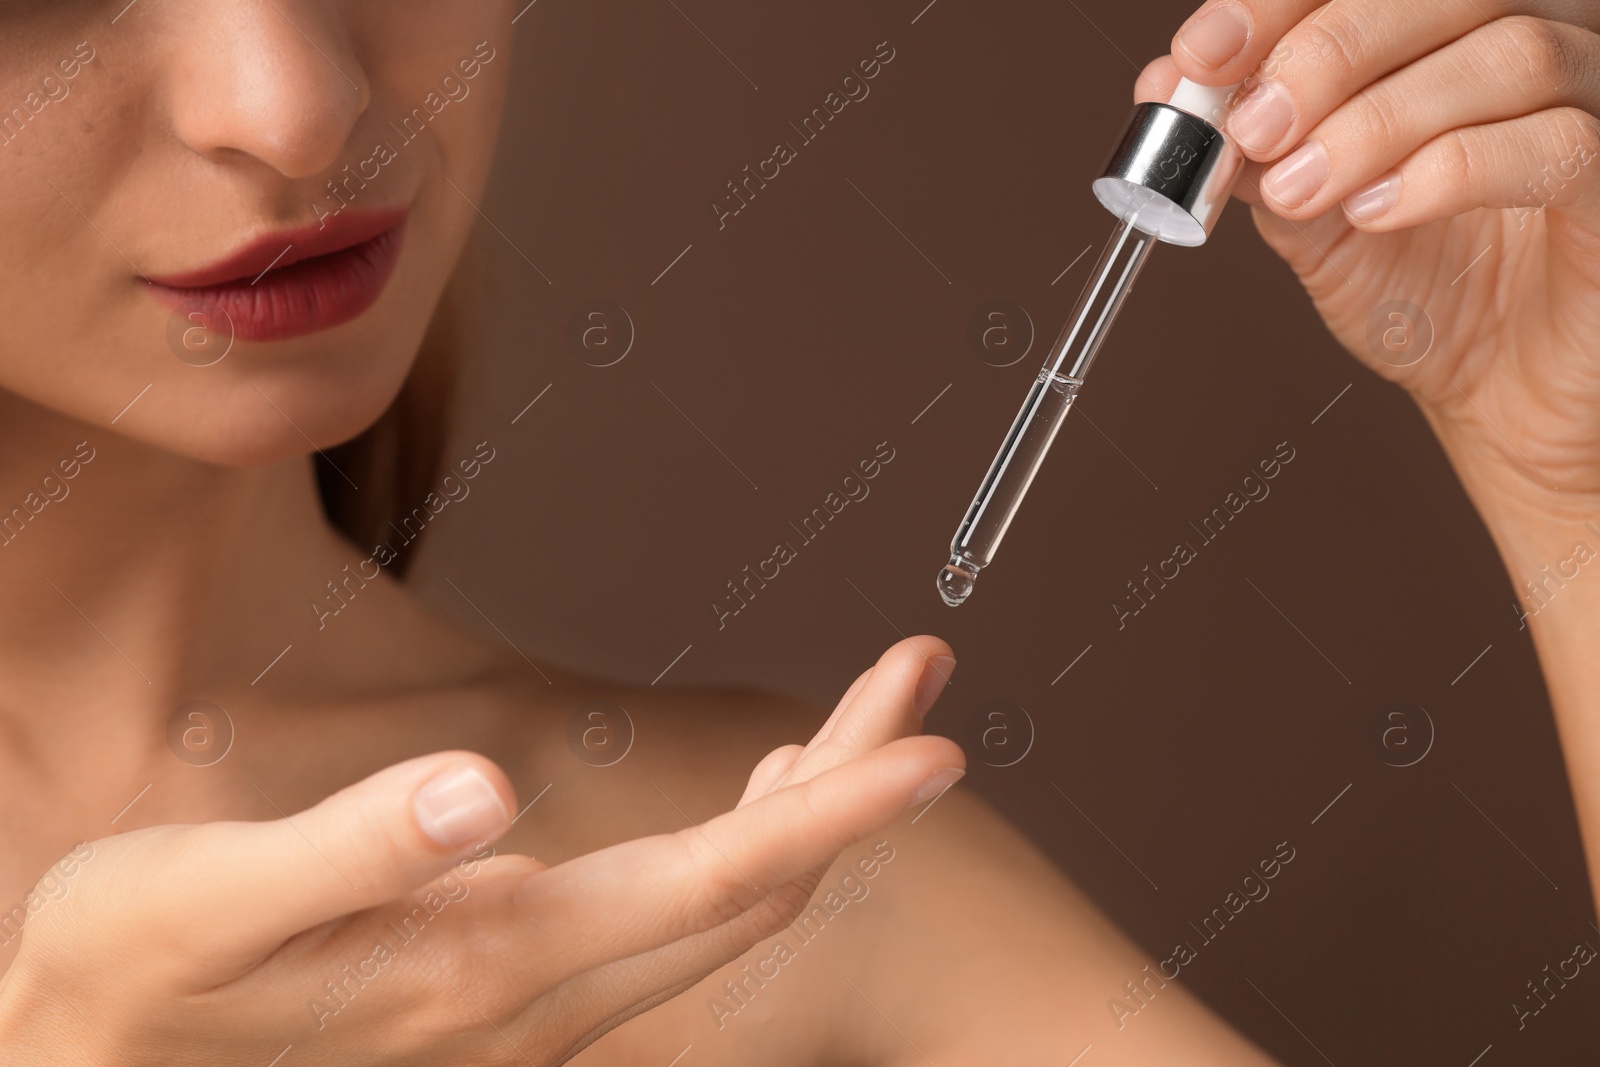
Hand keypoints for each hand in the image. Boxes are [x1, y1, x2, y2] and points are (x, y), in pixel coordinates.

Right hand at [0, 639, 962, 1065]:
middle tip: (923, 679)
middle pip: (751, 890)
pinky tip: (757, 800)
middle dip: (855, 786)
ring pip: (723, 907)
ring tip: (867, 719)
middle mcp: (541, 1000)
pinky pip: (675, 921)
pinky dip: (742, 846)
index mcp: (492, 963)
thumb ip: (352, 850)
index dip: (833, 815)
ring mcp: (538, 1006)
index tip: (929, 751)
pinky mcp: (516, 989)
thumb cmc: (132, 982)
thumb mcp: (205, 902)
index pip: (712, 882)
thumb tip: (482, 792)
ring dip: (810, 810)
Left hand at [1140, 2, 1599, 538]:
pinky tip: (1377, 210)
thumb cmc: (1425, 292)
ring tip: (1302, 187)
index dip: (1282, 2)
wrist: (1496, 391)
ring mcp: (1591, 103)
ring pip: (1506, 56)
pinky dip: (1448, 170)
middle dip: (1327, 53)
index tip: (1203, 53)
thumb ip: (1252, 149)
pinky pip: (1554, 145)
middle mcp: (1538, 42)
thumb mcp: (1310, 215)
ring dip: (1377, 120)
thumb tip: (1171, 85)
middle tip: (1254, 127)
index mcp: (1452, 32)